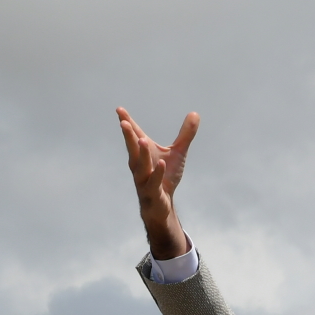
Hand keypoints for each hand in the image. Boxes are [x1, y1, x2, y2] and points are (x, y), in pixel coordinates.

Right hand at [117, 106, 198, 257]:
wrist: (162, 205)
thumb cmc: (166, 177)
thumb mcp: (178, 153)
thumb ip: (185, 134)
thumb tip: (195, 113)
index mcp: (144, 153)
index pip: (134, 136)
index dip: (127, 123)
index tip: (119, 109)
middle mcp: (140, 165)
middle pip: (133, 149)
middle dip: (128, 136)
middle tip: (123, 122)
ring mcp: (144, 179)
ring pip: (141, 166)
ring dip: (141, 154)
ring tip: (142, 140)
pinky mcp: (152, 192)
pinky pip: (153, 182)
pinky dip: (157, 173)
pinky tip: (160, 163)